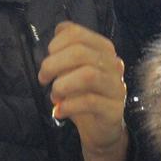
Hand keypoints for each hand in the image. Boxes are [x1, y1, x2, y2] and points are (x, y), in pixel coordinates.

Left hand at [37, 21, 128, 160]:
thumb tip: (58, 32)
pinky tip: (58, 111)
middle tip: (43, 78)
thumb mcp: (71, 70)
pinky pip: (89, 102)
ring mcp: (116, 86)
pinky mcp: (114, 109)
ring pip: (88, 75)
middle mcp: (113, 64)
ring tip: (54, 96)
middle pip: (81, 53)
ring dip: (63, 85)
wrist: (100, 129)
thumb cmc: (82, 95)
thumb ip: (65, 51)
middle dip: (54, 64)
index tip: (47, 57)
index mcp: (103, 49)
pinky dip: (68, 106)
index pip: (78, 34)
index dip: (56, 44)